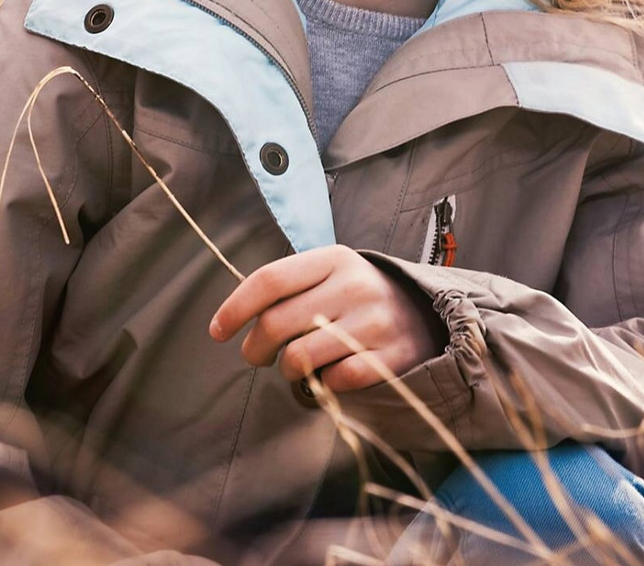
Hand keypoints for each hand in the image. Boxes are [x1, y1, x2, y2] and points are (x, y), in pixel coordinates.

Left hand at [208, 246, 444, 391]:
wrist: (426, 316)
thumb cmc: (358, 298)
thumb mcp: (330, 275)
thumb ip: (289, 288)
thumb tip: (233, 318)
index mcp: (334, 258)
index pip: (269, 280)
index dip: (235, 308)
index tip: (217, 332)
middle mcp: (354, 286)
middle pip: (276, 323)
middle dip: (254, 348)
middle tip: (256, 356)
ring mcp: (374, 322)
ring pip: (299, 357)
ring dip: (287, 369)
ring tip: (296, 364)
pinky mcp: (391, 358)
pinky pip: (334, 381)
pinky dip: (324, 383)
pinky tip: (330, 373)